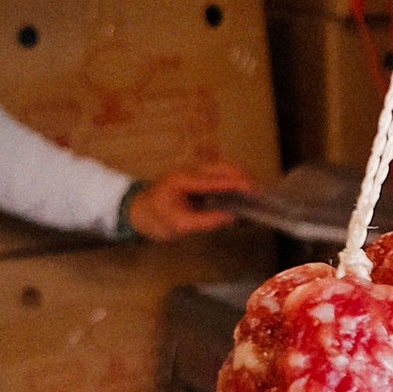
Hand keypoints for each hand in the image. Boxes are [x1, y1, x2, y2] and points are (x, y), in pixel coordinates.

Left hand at [125, 163, 258, 240]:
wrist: (134, 212)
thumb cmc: (153, 219)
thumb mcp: (178, 225)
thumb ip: (205, 220)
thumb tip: (231, 217)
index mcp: (183, 179)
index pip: (216, 179)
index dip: (236, 183)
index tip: (254, 191)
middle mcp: (189, 170)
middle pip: (222, 166)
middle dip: (242, 176)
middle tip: (258, 193)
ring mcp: (191, 171)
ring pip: (221, 167)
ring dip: (238, 176)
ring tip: (253, 192)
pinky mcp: (194, 177)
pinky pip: (216, 173)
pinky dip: (231, 179)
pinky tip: (240, 191)